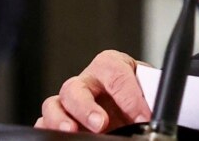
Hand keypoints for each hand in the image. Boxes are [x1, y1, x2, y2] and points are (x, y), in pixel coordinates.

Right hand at [35, 50, 149, 132]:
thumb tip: (154, 112)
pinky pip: (44, 121)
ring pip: (54, 104)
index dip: (130, 97)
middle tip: (102, 124)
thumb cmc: (142, 94)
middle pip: (76, 87)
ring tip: (72, 131)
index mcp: (111, 65)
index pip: (116, 74)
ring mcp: (70, 100)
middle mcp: (87, 81)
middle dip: (87, 107)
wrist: (134, 106)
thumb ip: (151, 96)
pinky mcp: (59, 118)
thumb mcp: (150, 89)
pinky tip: (61, 135)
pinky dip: (49, 128)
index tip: (143, 117)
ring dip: (60, 118)